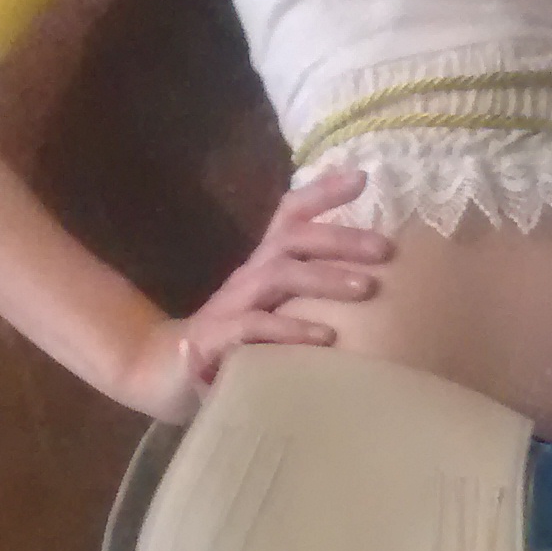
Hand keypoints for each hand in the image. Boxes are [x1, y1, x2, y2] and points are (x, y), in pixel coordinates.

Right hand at [118, 165, 391, 420]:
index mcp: (265, 265)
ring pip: (279, 276)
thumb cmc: (237, 343)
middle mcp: (250, 276)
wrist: (166, 373)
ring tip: (365, 288)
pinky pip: (255, 328)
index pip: (291, 215)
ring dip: (324, 278)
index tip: (362, 177)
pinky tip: (325, 336)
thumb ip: (310, 295)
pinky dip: (291, 329)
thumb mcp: (276, 311)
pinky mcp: (216, 340)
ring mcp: (231, 305)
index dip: (322, 192)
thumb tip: (374, 285)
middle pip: (293, 240)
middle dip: (340, 239)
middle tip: (385, 249)